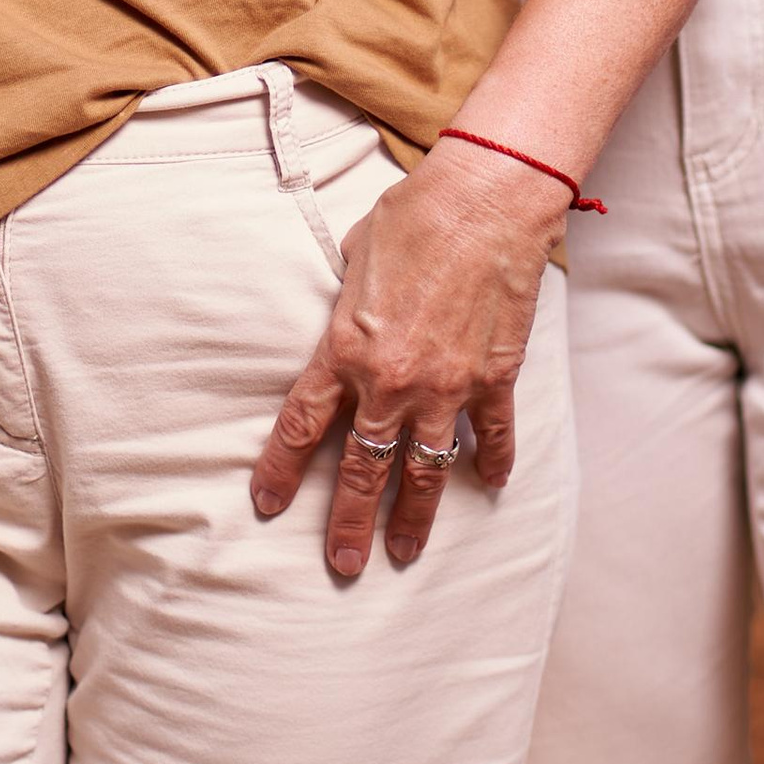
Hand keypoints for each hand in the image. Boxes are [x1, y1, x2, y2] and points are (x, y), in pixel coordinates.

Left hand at [250, 142, 564, 577]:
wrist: (485, 201)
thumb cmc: (413, 216)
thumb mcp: (352, 260)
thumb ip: (344, 310)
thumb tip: (343, 327)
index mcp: (345, 350)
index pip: (302, 426)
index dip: (282, 472)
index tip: (269, 506)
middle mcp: (392, 380)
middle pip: (363, 468)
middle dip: (349, 522)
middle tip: (343, 562)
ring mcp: (447, 385)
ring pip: (425, 470)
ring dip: (415, 516)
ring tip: (404, 551)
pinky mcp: (494, 378)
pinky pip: (491, 436)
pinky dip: (491, 462)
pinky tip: (489, 485)